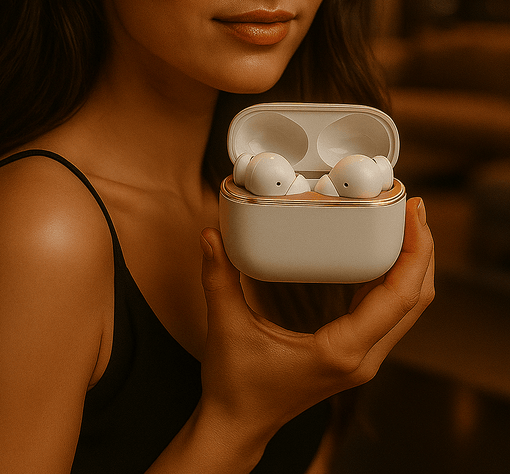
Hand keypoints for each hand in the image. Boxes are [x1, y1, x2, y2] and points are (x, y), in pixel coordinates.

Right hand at [199, 197, 433, 441]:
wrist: (238, 425)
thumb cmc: (236, 386)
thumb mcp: (225, 326)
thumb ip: (218, 277)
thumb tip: (211, 235)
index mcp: (341, 351)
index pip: (399, 298)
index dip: (414, 252)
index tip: (412, 214)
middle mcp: (361, 357)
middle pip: (415, 301)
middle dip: (421, 251)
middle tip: (413, 208)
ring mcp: (361, 358)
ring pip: (407, 308)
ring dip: (412, 265)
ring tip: (404, 222)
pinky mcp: (354, 353)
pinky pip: (388, 313)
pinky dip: (393, 280)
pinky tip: (381, 253)